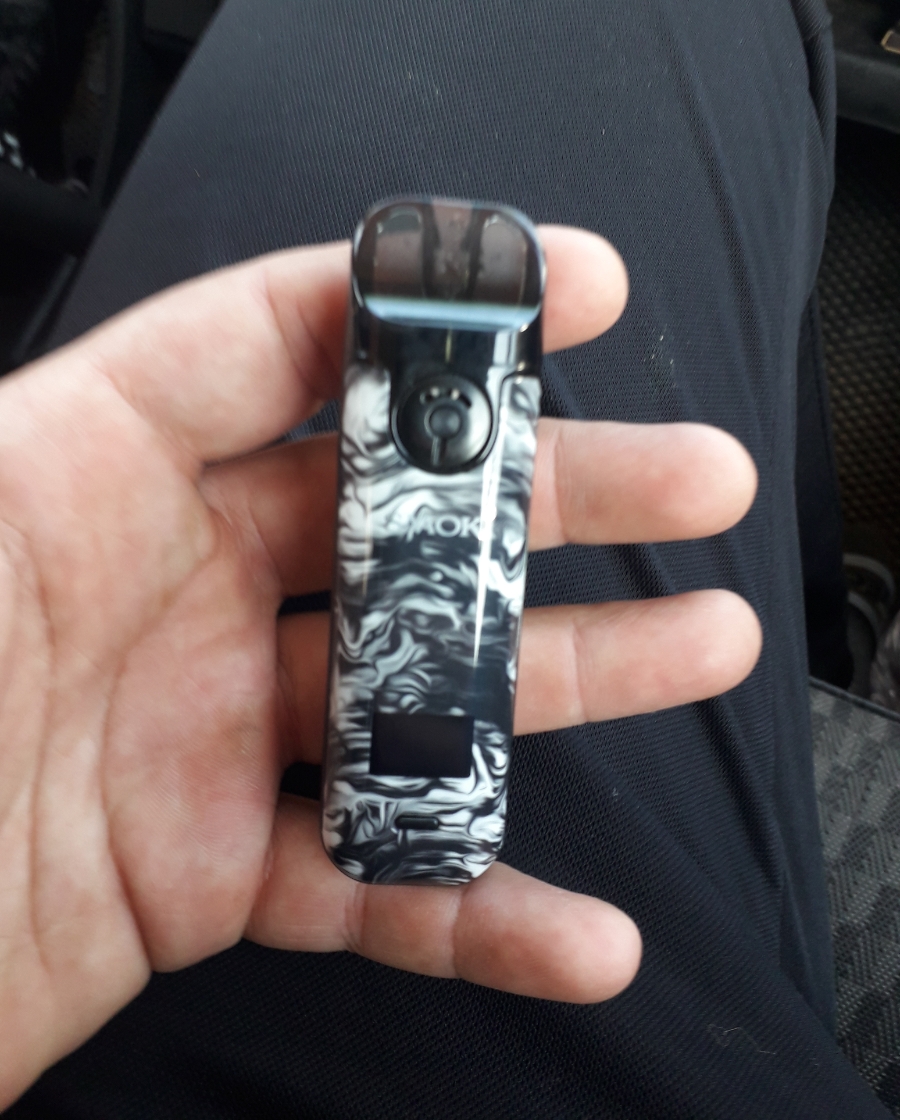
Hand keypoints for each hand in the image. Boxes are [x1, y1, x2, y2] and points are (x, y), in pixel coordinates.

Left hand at [0, 229, 758, 1104]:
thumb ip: (50, 432)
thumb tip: (218, 331)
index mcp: (89, 476)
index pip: (283, 348)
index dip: (430, 305)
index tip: (565, 288)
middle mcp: (167, 593)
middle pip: (399, 520)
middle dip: (557, 493)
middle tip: (684, 477)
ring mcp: (198, 735)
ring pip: (421, 694)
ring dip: (565, 678)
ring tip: (692, 648)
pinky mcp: (203, 871)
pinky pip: (374, 882)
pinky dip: (479, 908)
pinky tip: (571, 926)